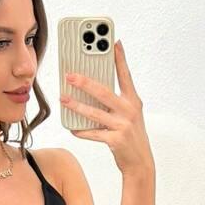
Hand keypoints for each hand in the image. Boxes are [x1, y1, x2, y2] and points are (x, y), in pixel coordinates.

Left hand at [59, 40, 153, 176]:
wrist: (140, 162)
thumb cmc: (132, 136)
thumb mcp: (130, 115)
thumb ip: (116, 101)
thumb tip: (93, 88)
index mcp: (133, 101)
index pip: (125, 75)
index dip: (119, 58)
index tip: (112, 42)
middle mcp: (129, 110)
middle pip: (104, 92)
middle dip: (85, 82)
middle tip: (70, 75)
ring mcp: (123, 126)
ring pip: (95, 113)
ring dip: (77, 105)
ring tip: (63, 99)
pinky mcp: (115, 141)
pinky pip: (93, 133)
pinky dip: (81, 130)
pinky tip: (72, 127)